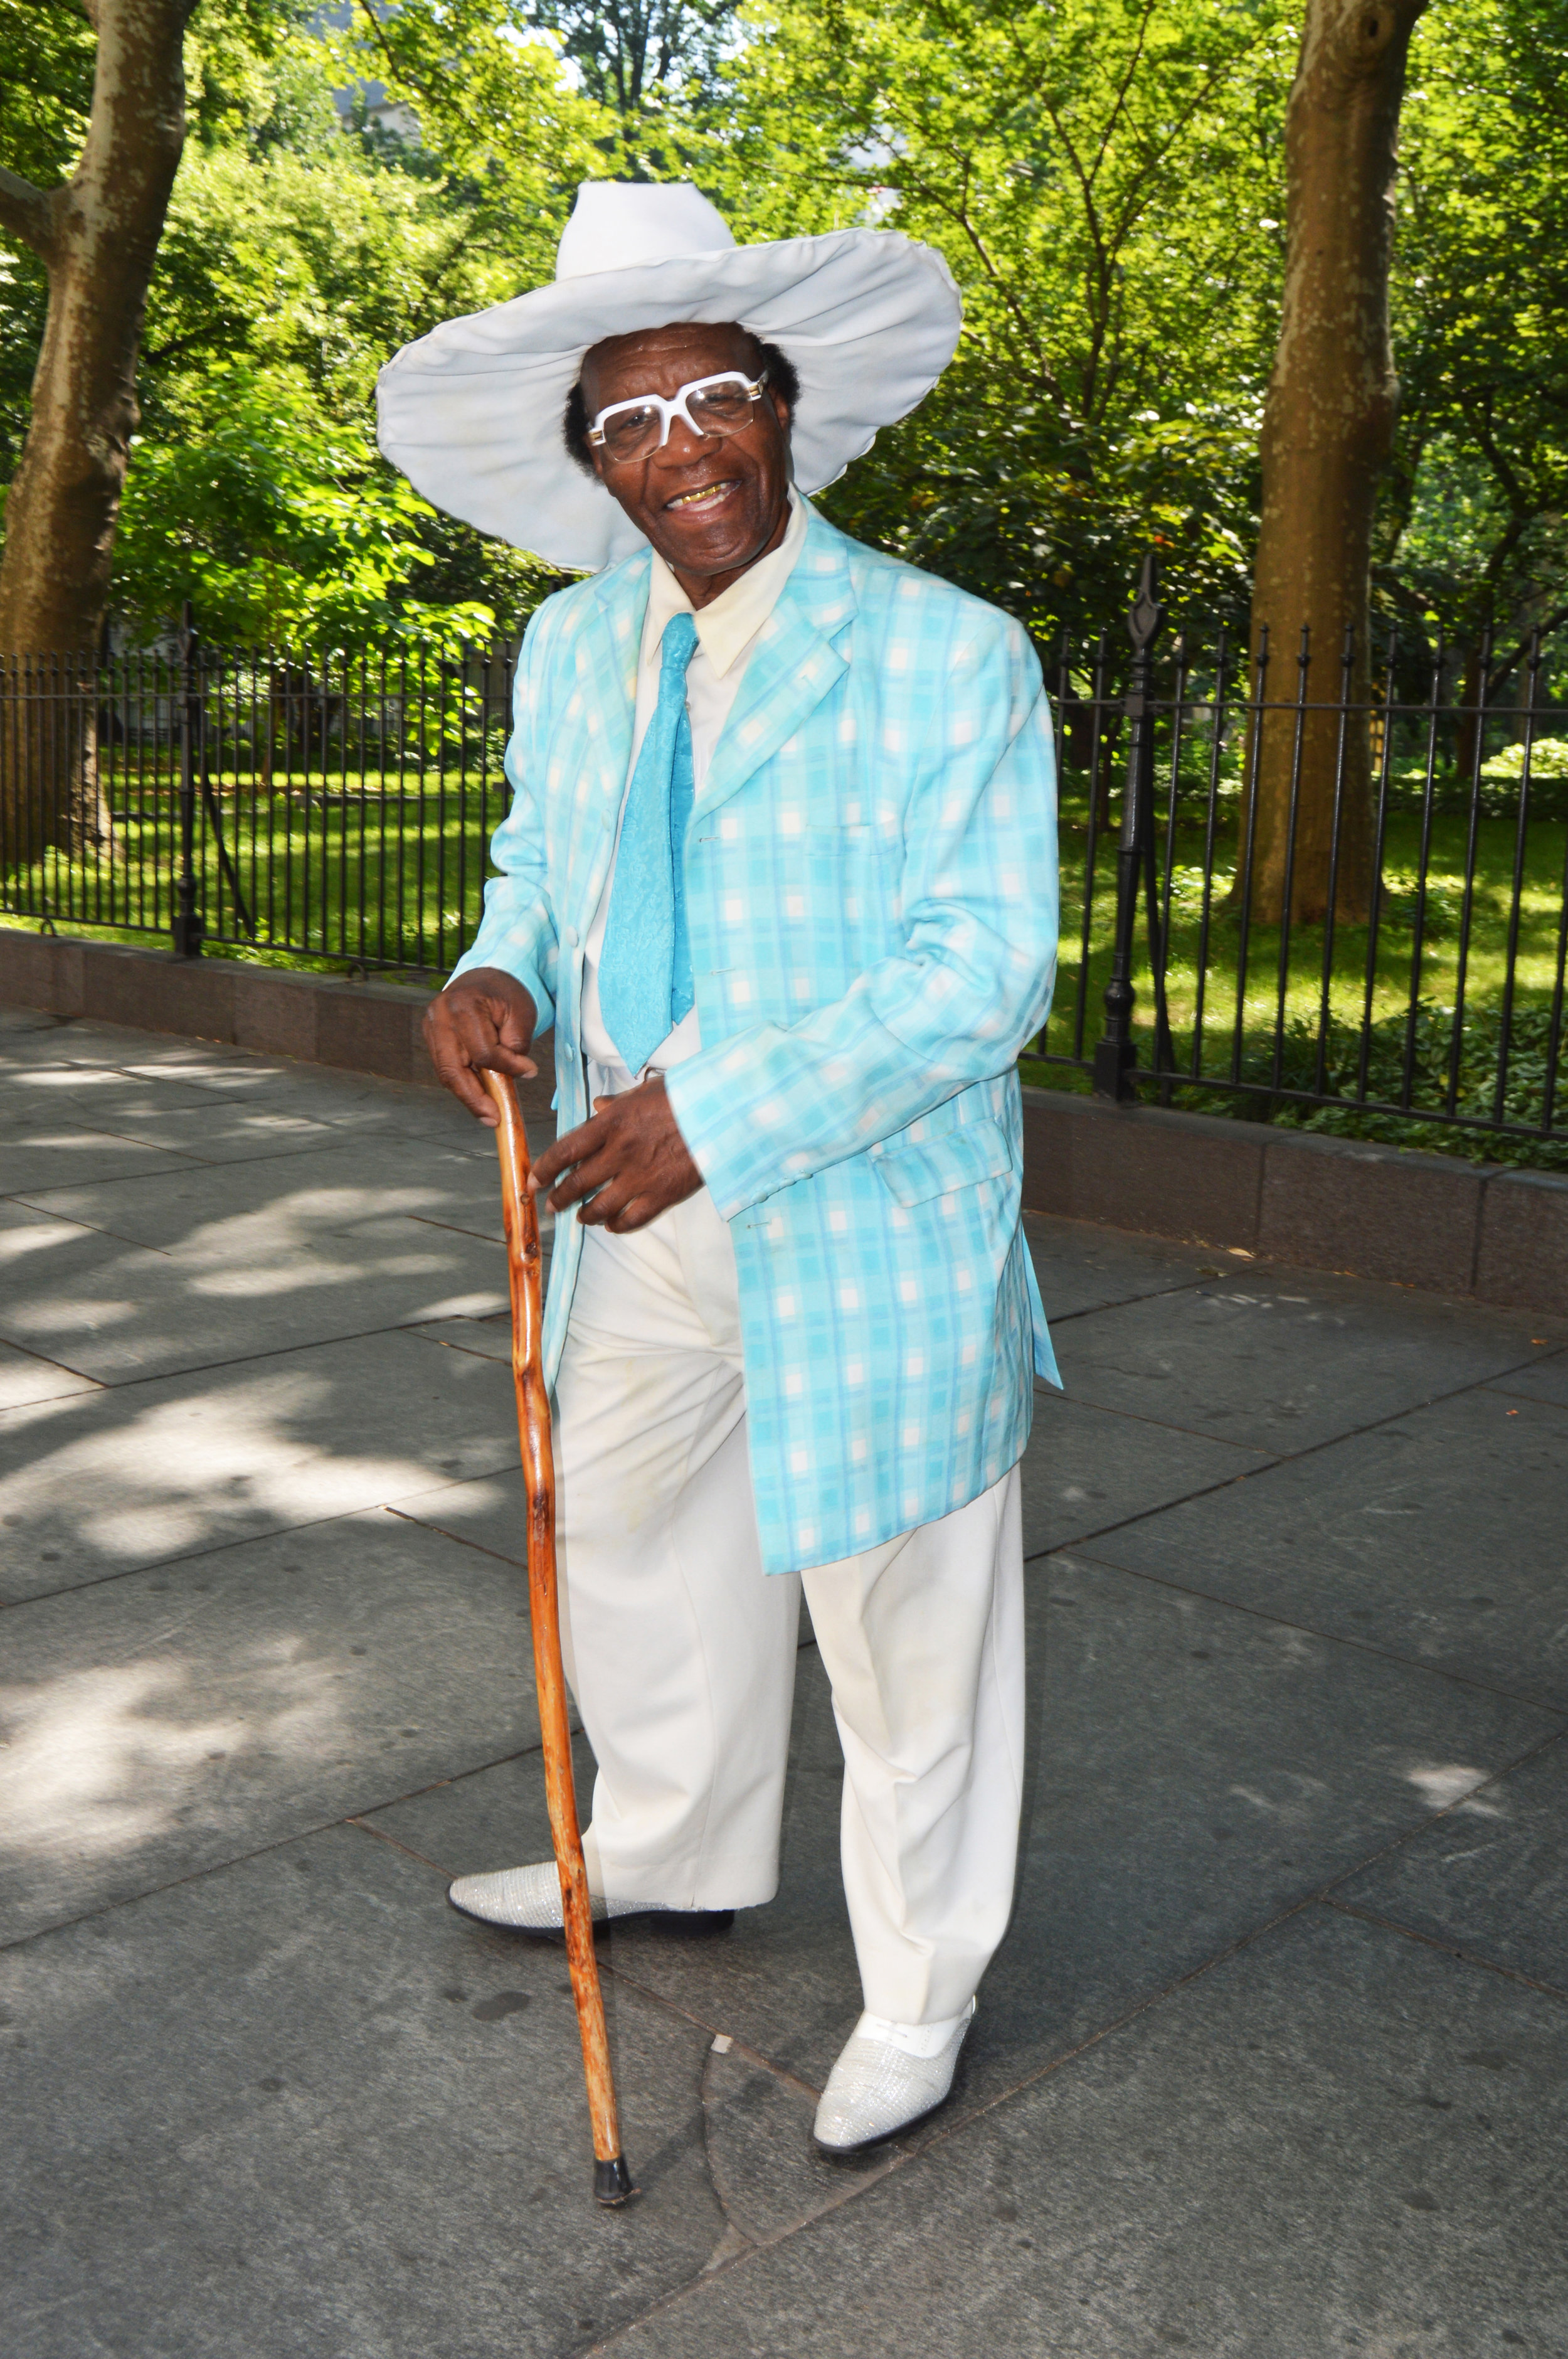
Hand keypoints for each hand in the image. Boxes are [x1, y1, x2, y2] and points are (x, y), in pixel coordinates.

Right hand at [423, 967, 537, 1124]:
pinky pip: (445, 1068)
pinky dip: (462, 1084)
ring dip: (468, 1096)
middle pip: (453, 1070)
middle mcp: (440, 1016)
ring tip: (488, 1114)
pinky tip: (479, 1096)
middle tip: (494, 1119)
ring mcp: (431, 1027)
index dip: (507, 1067)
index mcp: (463, 1005)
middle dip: (474, 1099)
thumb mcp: (521, 1014)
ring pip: (446, 1073)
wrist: (485, 976)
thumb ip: (515, 1046)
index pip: (483, 1051)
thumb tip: (513, 1077)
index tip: (529, 1072)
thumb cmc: (506, 993)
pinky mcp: (430, 1036)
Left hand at [530, 1076, 702, 1232]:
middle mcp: (620, 1152)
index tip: (534, 1181)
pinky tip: (612, 1226)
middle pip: (577, 1183)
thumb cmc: (683, 1097)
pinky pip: (631, 1219)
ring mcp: (640, 1177)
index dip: (544, 1170)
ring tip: (582, 1217)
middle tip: (553, 1205)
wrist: (721, 1113)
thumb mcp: (643, 1092)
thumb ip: (616, 1104)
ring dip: (586, 1215)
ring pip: (600, 1207)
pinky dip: (617, 1225)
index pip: (565, 1151)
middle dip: (560, 1198)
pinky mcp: (662, 1195)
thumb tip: (597, 1106)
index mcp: (611, 1123)